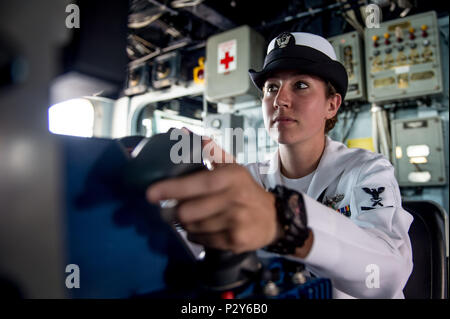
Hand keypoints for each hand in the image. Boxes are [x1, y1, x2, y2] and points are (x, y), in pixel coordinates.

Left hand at [146, 136, 278, 253]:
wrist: (274, 218)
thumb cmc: (245, 189)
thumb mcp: (232, 167)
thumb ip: (210, 151)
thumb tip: (184, 134)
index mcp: (231, 177)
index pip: (197, 183)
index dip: (172, 188)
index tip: (151, 193)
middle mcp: (235, 198)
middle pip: (189, 211)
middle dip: (173, 213)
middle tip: (168, 211)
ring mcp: (236, 221)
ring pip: (193, 227)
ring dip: (185, 224)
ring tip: (189, 218)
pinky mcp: (236, 241)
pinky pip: (203, 240)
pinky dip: (196, 235)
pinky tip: (202, 228)